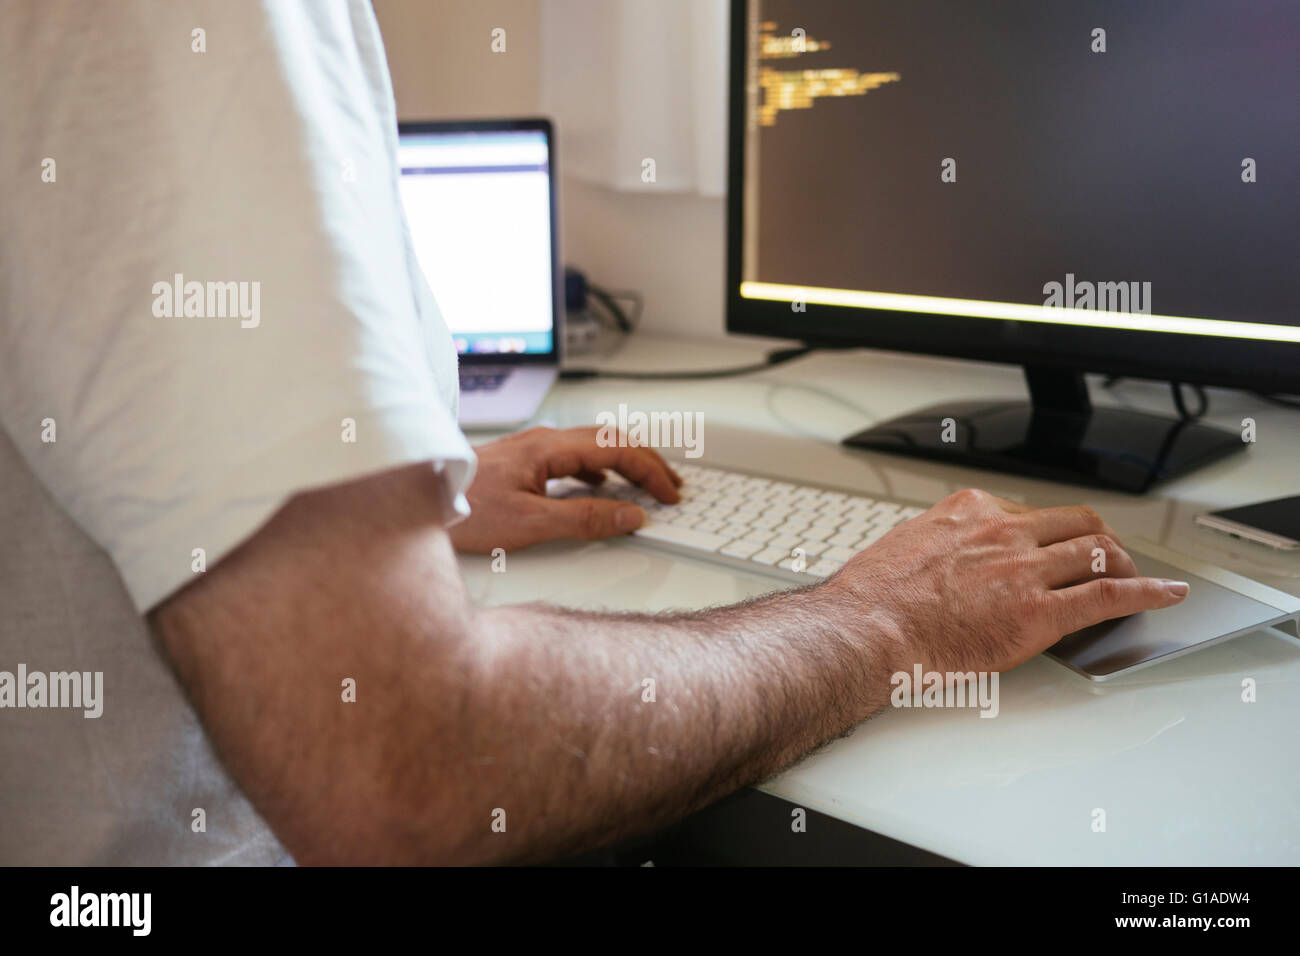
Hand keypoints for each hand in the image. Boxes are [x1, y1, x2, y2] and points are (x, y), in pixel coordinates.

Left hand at [449, 426, 681, 552]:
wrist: (414, 500)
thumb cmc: (461, 509)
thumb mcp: (529, 523)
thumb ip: (584, 519)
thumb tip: (630, 515)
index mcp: (549, 447)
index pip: (618, 449)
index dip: (650, 471)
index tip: (670, 494)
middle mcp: (542, 441)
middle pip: (611, 440)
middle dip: (647, 461)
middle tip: (672, 485)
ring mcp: (531, 449)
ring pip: (593, 446)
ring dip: (625, 463)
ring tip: (646, 483)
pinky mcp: (521, 462)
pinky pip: (573, 456)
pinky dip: (600, 467)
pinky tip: (599, 482)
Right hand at [825, 488, 1188, 674]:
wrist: (866, 629)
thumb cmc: (874, 598)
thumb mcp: (907, 547)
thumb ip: (943, 547)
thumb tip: (952, 560)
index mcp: (970, 512)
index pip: (1032, 512)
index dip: (1052, 532)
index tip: (1057, 544)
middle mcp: (1004, 531)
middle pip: (1076, 523)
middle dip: (1098, 539)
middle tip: (1107, 557)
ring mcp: (1025, 570)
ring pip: (1097, 553)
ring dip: (1124, 564)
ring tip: (1136, 577)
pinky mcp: (1039, 612)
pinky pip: (1109, 595)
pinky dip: (1148, 591)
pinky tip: (1168, 594)